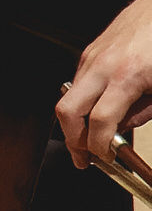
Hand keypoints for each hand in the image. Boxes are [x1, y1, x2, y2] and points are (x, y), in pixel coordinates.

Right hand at [59, 0, 151, 170]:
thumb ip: (143, 112)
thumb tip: (123, 129)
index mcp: (127, 77)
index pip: (101, 122)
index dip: (99, 146)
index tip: (103, 157)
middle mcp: (102, 67)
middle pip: (67, 111)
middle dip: (71, 139)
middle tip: (81, 156)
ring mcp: (91, 58)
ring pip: (67, 98)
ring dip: (74, 122)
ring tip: (88, 138)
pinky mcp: (88, 52)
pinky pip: (76, 83)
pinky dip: (80, 102)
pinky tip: (95, 110)